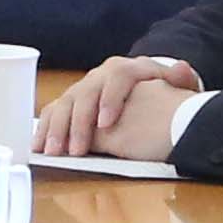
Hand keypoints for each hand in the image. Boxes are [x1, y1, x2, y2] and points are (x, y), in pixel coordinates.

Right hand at [41, 55, 196, 155]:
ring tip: (53, 152)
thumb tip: (183, 70)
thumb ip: (181, 81)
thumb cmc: (162, 94)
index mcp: (128, 69)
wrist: (147, 89)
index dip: (110, 99)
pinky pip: (55, 110)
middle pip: (85, 93)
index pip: (118, 78)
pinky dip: (46, 128)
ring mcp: (85, 86)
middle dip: (78, 123)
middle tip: (75, 151)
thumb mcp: (175, 88)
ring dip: (57, 129)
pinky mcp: (73, 100)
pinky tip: (39, 146)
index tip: (106, 124)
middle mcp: (102, 75)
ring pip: (66, 102)